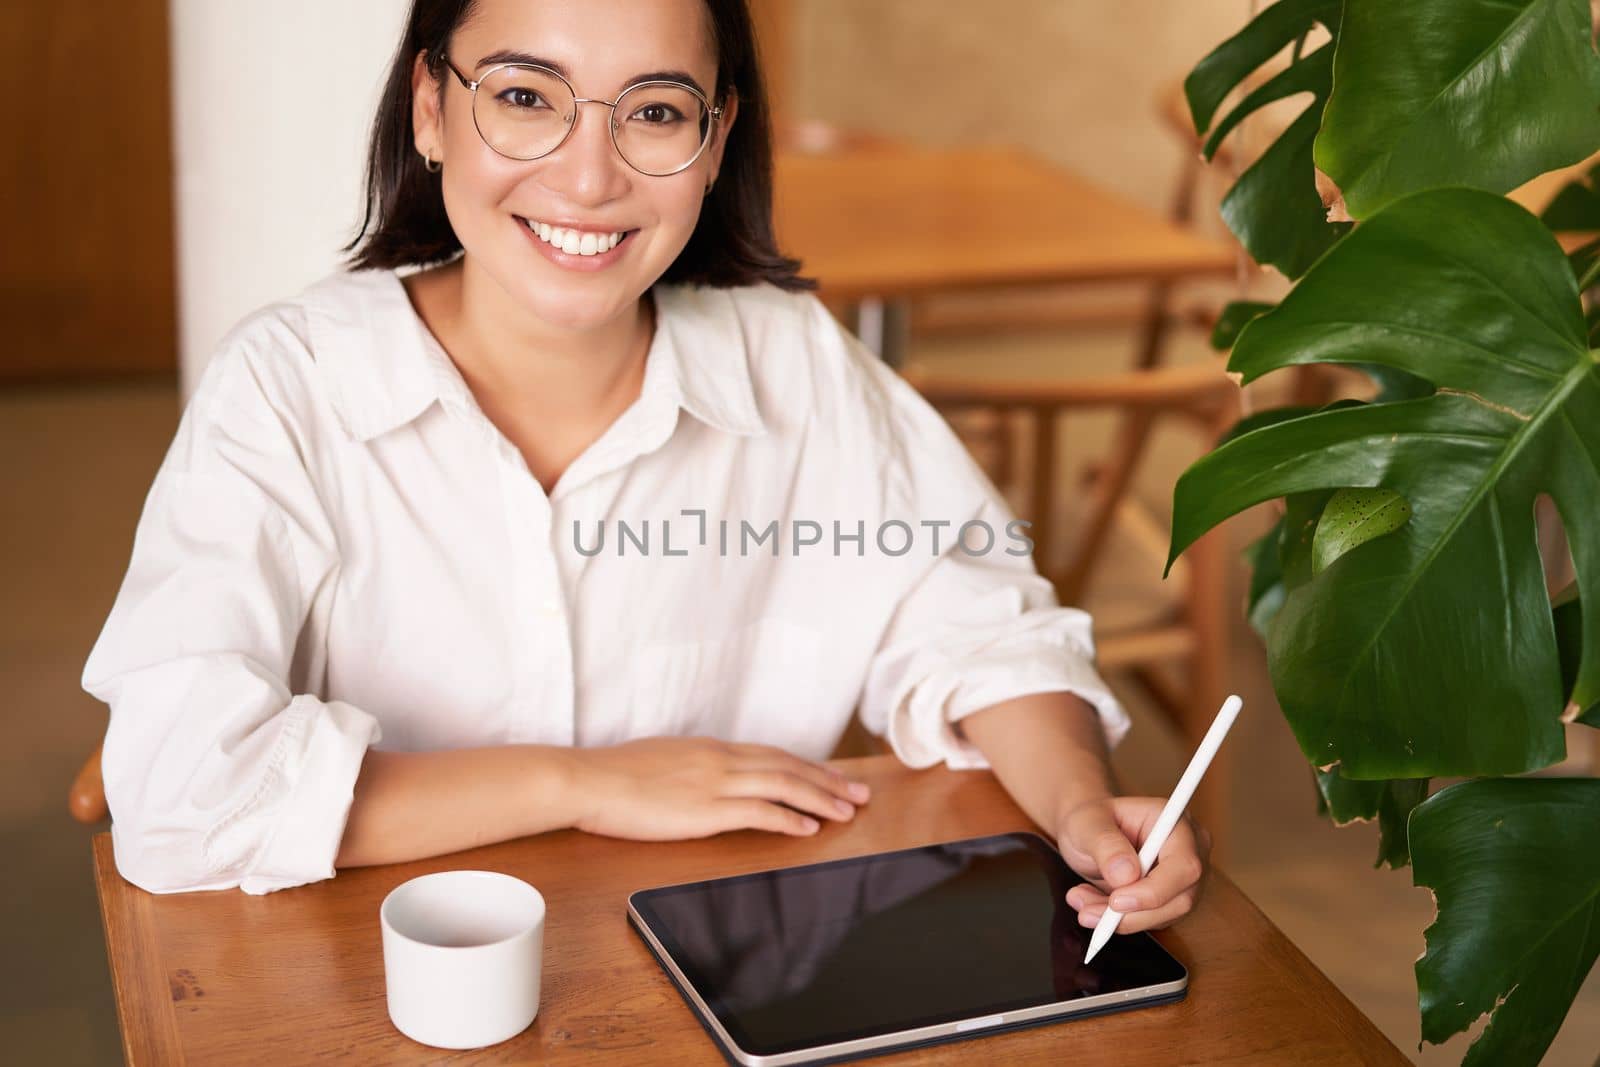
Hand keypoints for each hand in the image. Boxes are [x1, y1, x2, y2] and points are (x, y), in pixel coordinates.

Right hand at [567, 736, 870, 840]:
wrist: (589, 780)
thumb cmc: (614, 775)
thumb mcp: (662, 760)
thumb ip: (691, 767)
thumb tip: (703, 776)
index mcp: (711, 748)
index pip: (771, 754)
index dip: (807, 766)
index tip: (832, 776)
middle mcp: (721, 759)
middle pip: (788, 766)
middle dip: (828, 781)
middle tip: (859, 793)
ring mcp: (716, 782)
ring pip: (783, 785)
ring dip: (820, 799)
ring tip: (847, 811)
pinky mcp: (707, 809)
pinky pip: (760, 812)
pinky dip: (789, 819)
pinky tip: (808, 828)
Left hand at [1054, 796, 1209, 933]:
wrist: (1088, 831)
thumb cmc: (1092, 819)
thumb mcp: (1088, 823)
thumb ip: (1106, 844)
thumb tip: (1126, 875)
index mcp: (1174, 821)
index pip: (1184, 865)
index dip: (1154, 891)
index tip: (1116, 901)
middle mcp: (1187, 850)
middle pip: (1179, 899)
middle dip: (1131, 913)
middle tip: (1088, 912)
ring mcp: (1182, 878)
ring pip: (1163, 916)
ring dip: (1119, 920)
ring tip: (1082, 901)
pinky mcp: (1170, 899)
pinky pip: (1150, 921)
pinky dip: (1118, 920)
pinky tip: (1093, 903)